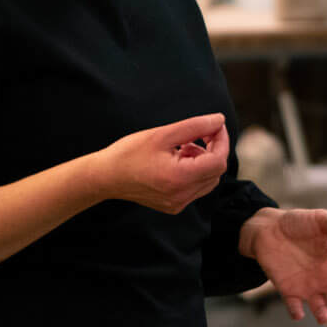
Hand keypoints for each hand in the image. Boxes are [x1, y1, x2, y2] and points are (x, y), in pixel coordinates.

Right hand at [96, 113, 229, 213]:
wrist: (106, 176)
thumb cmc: (130, 152)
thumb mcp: (163, 134)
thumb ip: (195, 126)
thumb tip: (220, 120)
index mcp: (180, 178)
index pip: (219, 161)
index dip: (221, 140)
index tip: (214, 125)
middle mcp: (182, 196)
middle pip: (216, 171)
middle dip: (212, 149)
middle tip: (195, 135)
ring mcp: (178, 204)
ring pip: (209, 180)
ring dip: (203, 161)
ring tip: (181, 149)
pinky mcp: (174, 206)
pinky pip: (196, 188)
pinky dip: (194, 172)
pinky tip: (175, 161)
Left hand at [240, 208, 326, 326]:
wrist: (270, 229)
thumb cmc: (299, 223)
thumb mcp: (319, 217)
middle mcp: (324, 279)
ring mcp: (307, 286)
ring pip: (319, 307)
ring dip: (322, 314)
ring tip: (324, 318)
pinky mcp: (288, 290)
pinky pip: (293, 305)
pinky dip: (296, 311)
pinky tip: (298, 313)